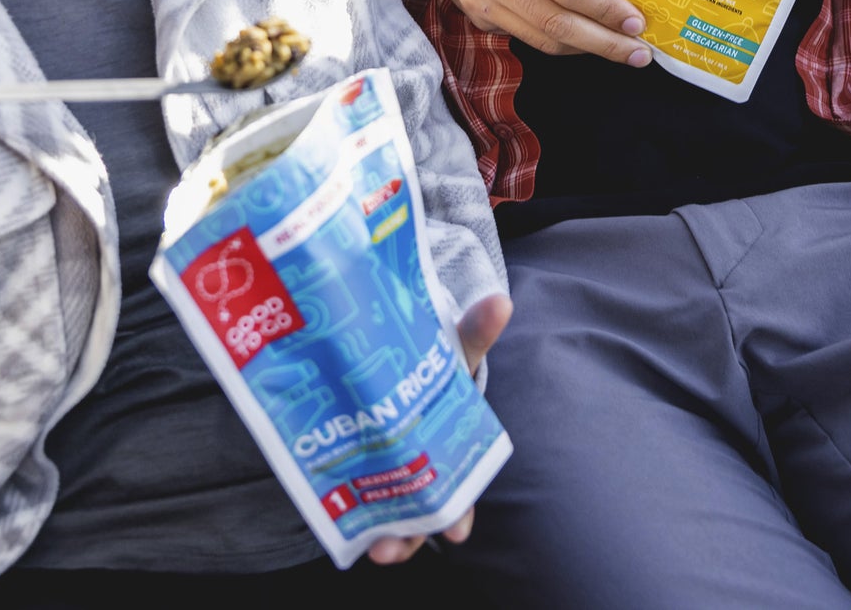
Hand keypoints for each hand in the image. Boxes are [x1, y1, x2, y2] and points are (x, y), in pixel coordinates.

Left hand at [366, 293, 512, 564]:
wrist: (389, 366)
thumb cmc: (431, 368)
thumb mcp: (454, 352)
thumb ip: (474, 332)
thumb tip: (501, 302)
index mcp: (453, 450)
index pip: (458, 490)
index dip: (459, 514)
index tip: (456, 534)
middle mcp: (427, 475)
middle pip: (425, 516)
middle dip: (416, 535)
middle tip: (399, 548)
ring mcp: (393, 481)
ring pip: (394, 521)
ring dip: (390, 539)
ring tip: (379, 548)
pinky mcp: (360, 478)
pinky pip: (360, 510)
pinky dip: (357, 523)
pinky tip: (348, 534)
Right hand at [394, 0, 651, 65]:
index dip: (603, 10)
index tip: (635, 21)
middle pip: (557, 24)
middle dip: (604, 43)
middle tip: (640, 54)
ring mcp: (483, 3)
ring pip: (543, 39)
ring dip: (586, 49)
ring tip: (622, 51)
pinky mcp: (478, 17)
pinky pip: (527, 36)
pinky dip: (560, 41)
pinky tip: (586, 39)